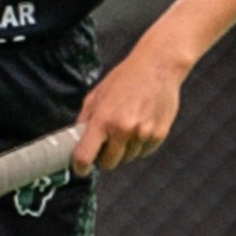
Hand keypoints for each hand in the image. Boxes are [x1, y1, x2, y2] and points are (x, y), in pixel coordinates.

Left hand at [72, 44, 185, 174]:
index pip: (85, 156)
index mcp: (103, 119)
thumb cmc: (125, 78)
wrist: (158, 66)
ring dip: (124, 150)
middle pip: (108, 163)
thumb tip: (77, 141)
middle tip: (105, 144)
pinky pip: (143, 152)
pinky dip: (139, 145)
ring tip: (127, 126)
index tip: (80, 168)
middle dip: (104, 157)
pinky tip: (140, 125)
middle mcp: (122, 129)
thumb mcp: (97, 95)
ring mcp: (142, 134)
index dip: (80, 167)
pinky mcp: (159, 135)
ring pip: (127, 158)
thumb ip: (85, 119)